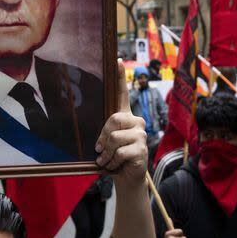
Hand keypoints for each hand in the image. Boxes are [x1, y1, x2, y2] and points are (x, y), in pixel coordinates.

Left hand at [94, 60, 146, 185]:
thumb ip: (104, 133)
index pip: (122, 93)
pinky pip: (119, 152)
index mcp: (125, 117)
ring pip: (114, 138)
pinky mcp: (142, 148)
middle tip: (100, 150)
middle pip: (113, 119)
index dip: (120, 77)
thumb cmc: (114, 158)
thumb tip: (94, 135)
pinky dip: (111, 161)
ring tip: (106, 160)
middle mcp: (136, 122)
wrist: (126, 177)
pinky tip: (112, 165)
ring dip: (106, 153)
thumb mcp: (107, 143)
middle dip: (103, 137)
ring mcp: (141, 134)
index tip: (117, 59)